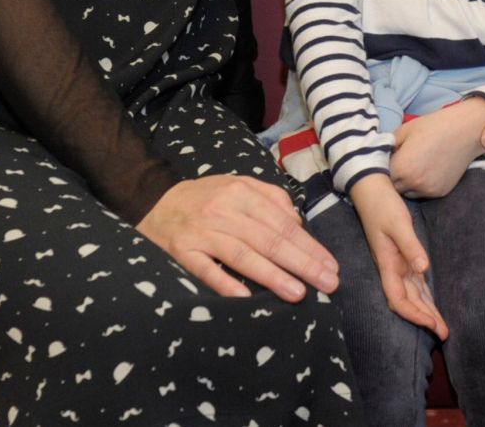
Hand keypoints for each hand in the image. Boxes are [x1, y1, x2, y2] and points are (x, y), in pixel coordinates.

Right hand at [137, 175, 339, 302]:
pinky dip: (226, 283)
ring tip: (298, 293)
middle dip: (302, 263)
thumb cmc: (205, 199)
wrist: (153, 201)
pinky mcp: (182, 251)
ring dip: (272, 275)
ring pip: (243, 254)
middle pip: (269, 239)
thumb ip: (271, 200)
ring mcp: (202, 231)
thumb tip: (299, 224)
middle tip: (327, 283)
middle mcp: (223, 210)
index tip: (331, 266)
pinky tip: (246, 298)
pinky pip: (206, 270)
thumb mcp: (238, 187)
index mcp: (242, 192)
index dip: (309, 246)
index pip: (283, 223)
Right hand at [349, 175, 448, 337]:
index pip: (399, 299)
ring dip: (426, 311)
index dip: (414, 314)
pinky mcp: (402, 259)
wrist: (372, 191)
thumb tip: (423, 269)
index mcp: (387, 264)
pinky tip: (433, 306)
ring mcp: (396, 265)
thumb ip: (411, 246)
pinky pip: (415, 284)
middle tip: (444, 335)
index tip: (431, 324)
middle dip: (425, 319)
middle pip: (408, 302)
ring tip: (442, 327)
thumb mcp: (398, 224)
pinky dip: (425, 297)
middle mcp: (391, 269)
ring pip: (413, 295)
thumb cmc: (383, 206)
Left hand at [390, 98, 484, 198]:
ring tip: (414, 166)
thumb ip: (387, 147)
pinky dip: (421, 185)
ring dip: (406, 184)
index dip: (381, 168)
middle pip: (393, 188)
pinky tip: (426, 169)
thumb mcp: (403, 130)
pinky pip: (423, 193)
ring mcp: (428, 190)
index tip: (384, 161)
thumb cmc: (432, 126)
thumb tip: (378, 157)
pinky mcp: (440, 192)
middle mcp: (413, 183)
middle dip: (392, 178)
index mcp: (401, 167)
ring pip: (407, 193)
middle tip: (398, 164)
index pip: (380, 176)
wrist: (465, 131)